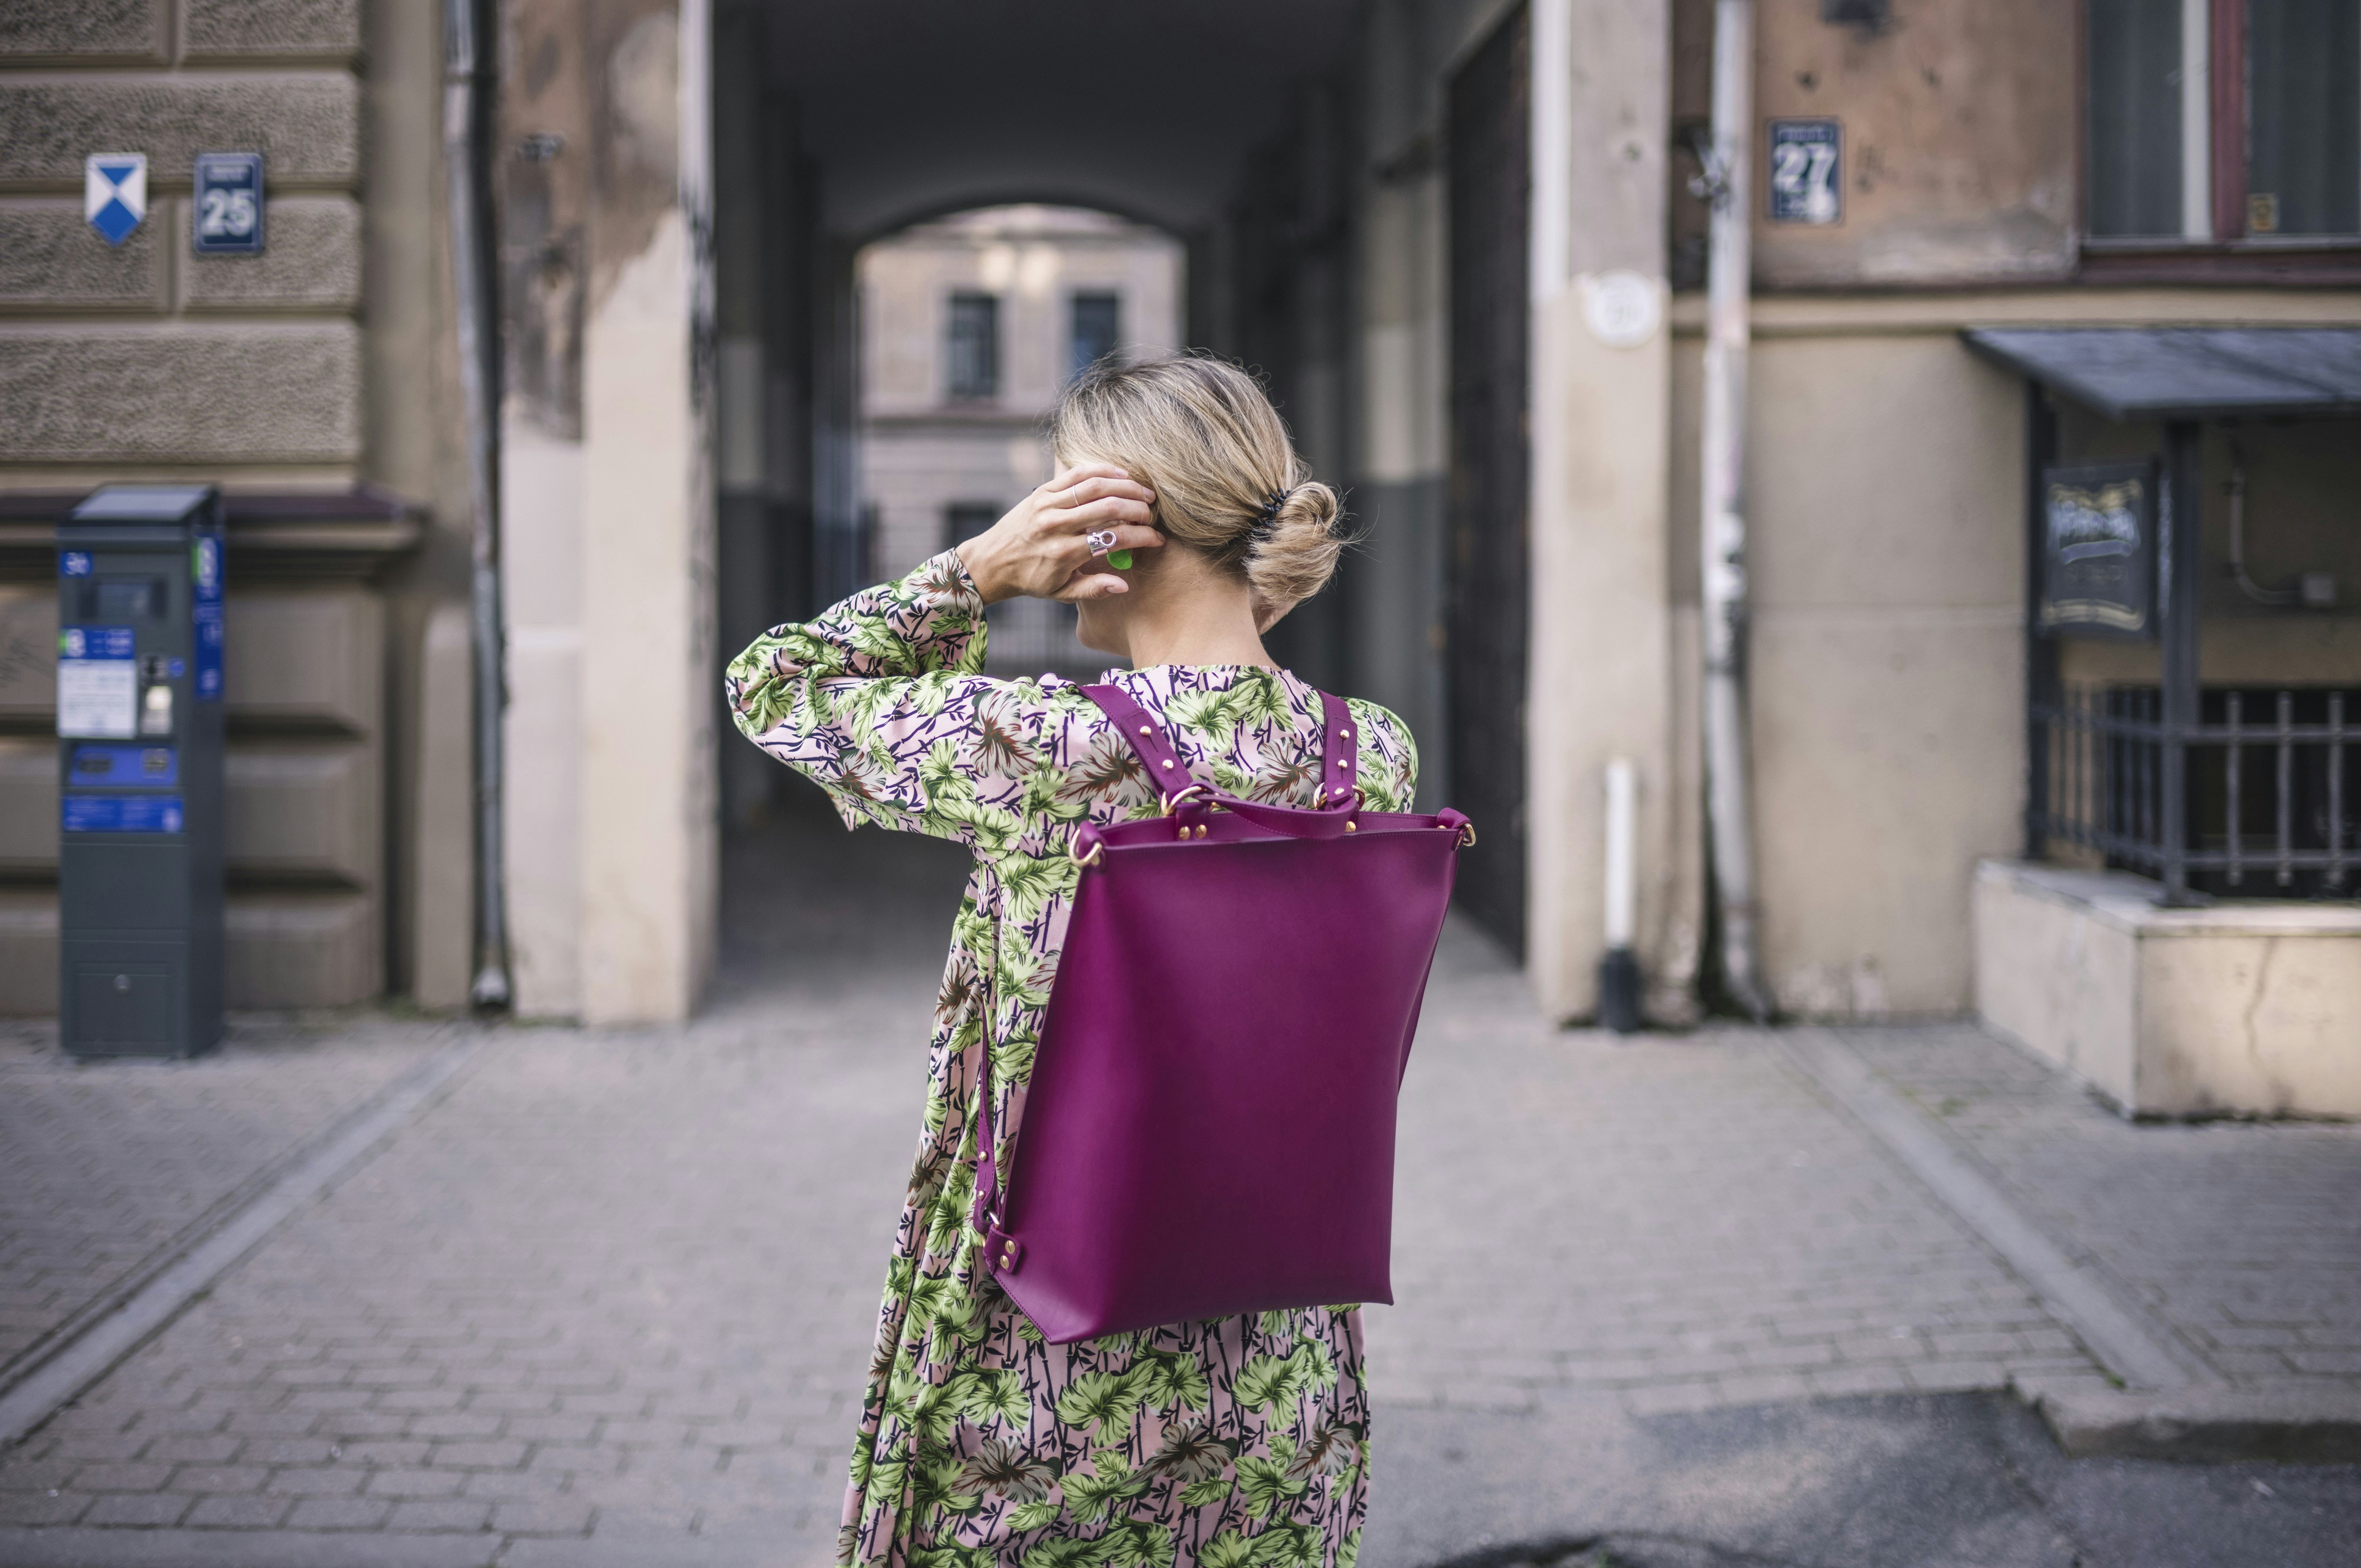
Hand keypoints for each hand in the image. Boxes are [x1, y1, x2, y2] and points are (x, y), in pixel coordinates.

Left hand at [955, 464, 1160, 605]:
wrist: (993, 561)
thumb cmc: (1031, 579)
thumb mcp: (1061, 593)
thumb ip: (1094, 589)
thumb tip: (1124, 586)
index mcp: (1065, 553)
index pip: (1114, 539)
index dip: (1142, 537)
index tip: (1157, 539)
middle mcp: (1057, 525)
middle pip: (1109, 508)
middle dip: (1138, 509)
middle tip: (1152, 513)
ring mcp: (1048, 504)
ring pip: (1096, 486)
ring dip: (1126, 487)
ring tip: (1145, 493)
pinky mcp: (1042, 491)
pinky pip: (1076, 474)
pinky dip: (1102, 470)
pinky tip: (1121, 475)